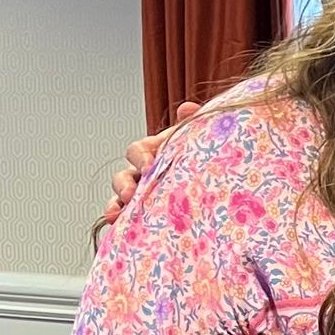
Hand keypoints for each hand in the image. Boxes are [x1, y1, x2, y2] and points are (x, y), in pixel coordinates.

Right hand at [102, 103, 194, 225]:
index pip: (137, 150)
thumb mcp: (201, 138)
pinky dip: (119, 221)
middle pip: (123, 176)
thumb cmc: (205, 157)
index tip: (149, 167)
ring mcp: (142, 195)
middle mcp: (142, 173)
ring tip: (118, 214)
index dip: (140, 158)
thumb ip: (193, 123)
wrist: (218, 184)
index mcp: (154, 152)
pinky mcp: (143, 214)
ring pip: (120, 198)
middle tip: (132, 195)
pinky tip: (117, 226)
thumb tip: (187, 108)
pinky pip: (126, 218)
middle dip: (124, 185)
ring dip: (116, 204)